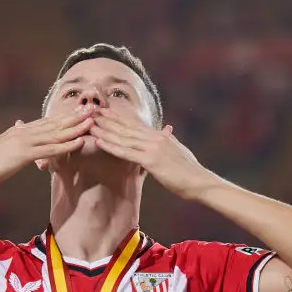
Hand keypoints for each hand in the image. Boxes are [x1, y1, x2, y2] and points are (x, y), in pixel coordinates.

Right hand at [0, 108, 92, 188]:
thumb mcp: (0, 145)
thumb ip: (12, 135)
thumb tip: (18, 126)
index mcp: (20, 130)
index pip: (47, 121)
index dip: (65, 116)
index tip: (80, 110)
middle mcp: (24, 132)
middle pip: (55, 122)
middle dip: (75, 116)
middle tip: (94, 108)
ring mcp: (25, 142)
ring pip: (56, 133)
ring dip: (76, 127)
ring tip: (93, 121)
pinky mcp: (24, 154)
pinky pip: (50, 149)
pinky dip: (66, 145)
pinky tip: (80, 142)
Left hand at [89, 109, 217, 199]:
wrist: (201, 181)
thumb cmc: (190, 171)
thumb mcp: (179, 150)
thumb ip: (170, 139)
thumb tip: (167, 130)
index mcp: (160, 135)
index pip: (135, 124)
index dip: (119, 117)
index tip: (105, 110)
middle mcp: (155, 137)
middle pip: (126, 126)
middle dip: (108, 119)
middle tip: (91, 110)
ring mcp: (153, 148)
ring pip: (123, 137)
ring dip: (104, 130)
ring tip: (89, 123)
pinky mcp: (151, 160)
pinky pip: (126, 152)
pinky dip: (111, 146)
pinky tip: (99, 141)